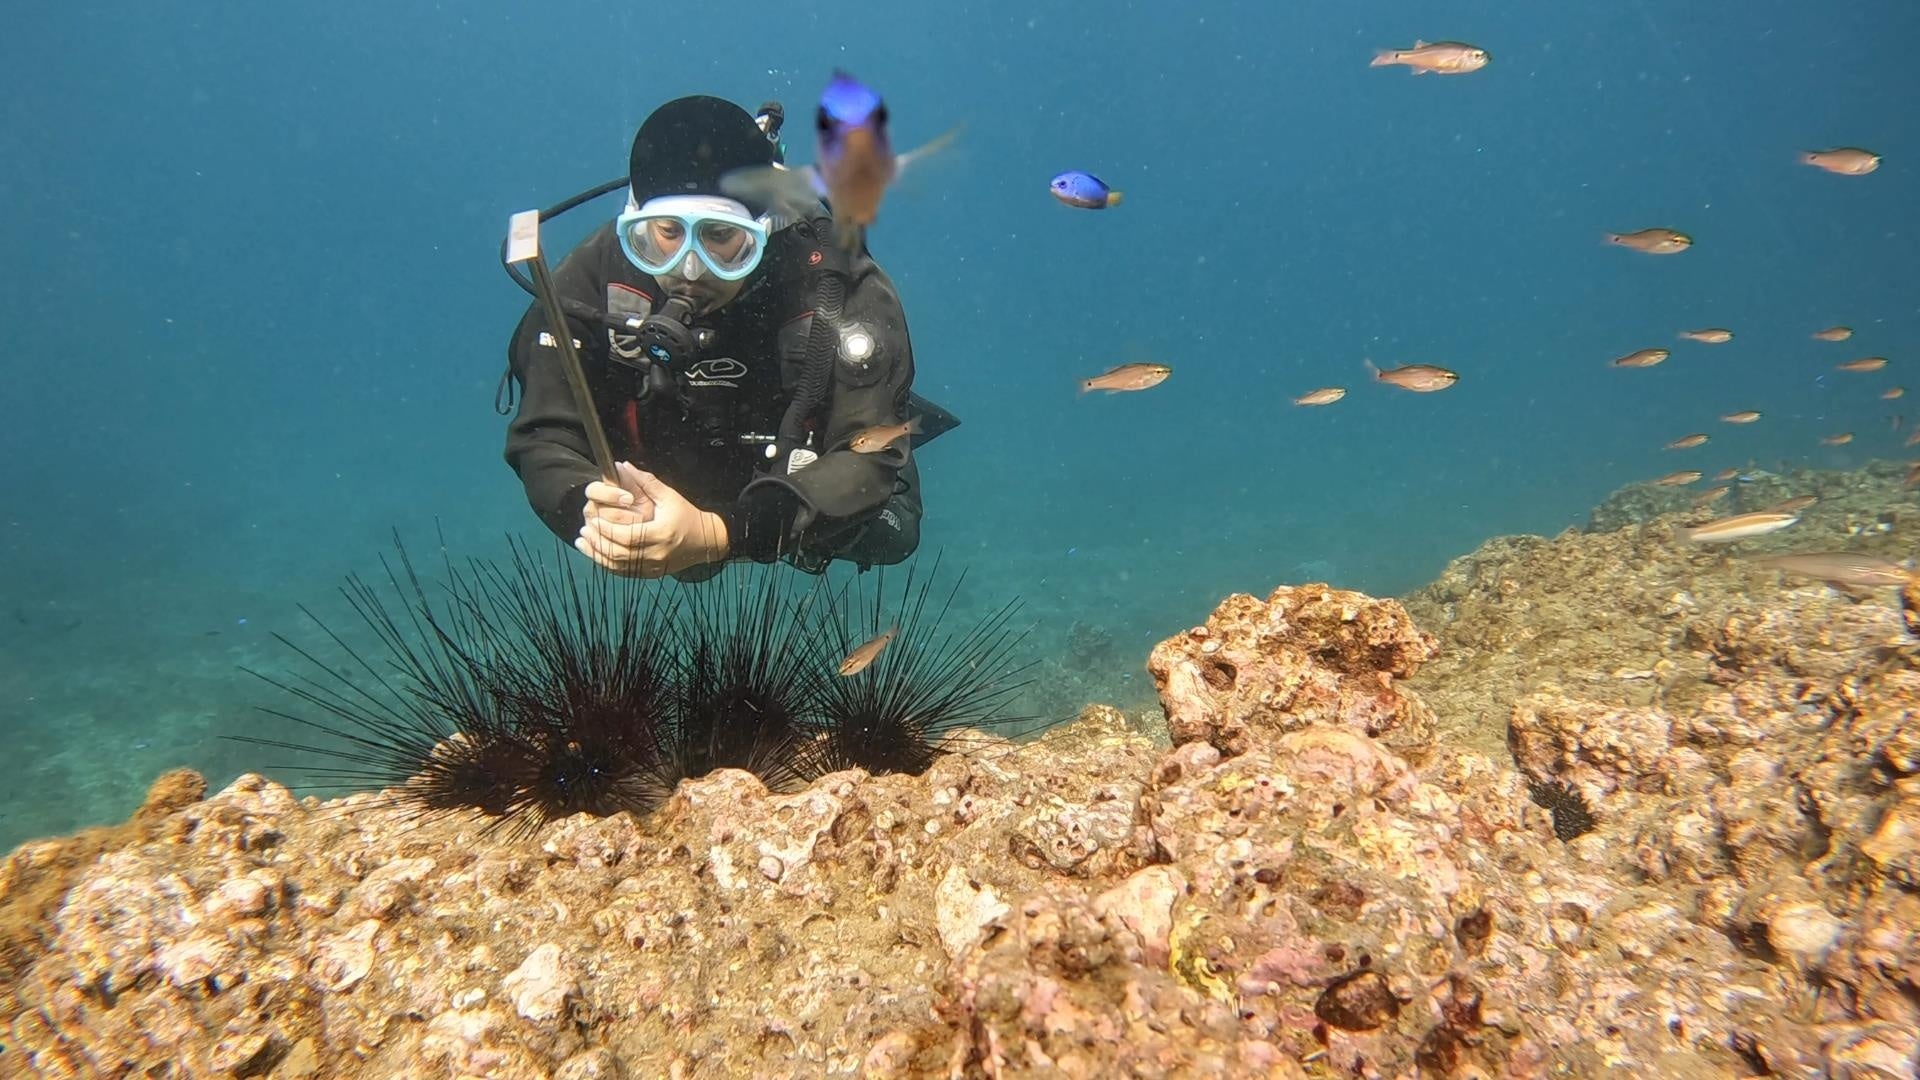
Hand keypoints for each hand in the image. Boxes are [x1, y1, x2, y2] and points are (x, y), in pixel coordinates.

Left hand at [576, 462, 729, 577]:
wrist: (707, 541)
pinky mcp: (651, 574)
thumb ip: (646, 482)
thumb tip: (622, 466)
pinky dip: (607, 565)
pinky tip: (596, 555)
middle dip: (598, 543)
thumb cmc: (687, 516)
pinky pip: (624, 573)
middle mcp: (656, 554)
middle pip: (619, 554)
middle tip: (584, 530)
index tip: (594, 520)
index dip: (607, 530)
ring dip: (597, 556)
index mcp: (661, 534)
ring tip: (583, 543)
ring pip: (618, 567)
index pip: (627, 536)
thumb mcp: (670, 496)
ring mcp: (653, 567)